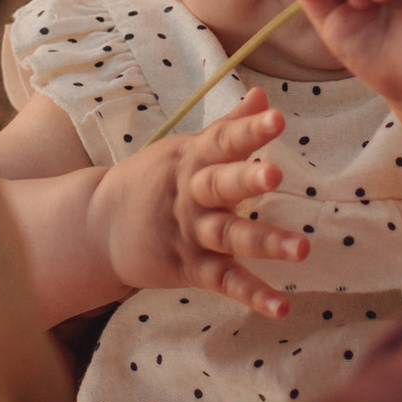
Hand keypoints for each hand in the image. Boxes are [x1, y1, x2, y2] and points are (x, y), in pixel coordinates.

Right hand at [87, 88, 309, 320]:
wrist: (98, 226)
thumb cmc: (154, 180)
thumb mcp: (184, 149)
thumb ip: (227, 126)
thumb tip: (262, 95)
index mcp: (191, 159)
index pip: (223, 140)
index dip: (249, 129)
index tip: (276, 117)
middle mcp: (190, 194)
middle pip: (221, 184)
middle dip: (247, 179)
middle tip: (275, 173)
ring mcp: (189, 232)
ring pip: (229, 236)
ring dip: (265, 242)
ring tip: (304, 248)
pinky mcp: (188, 268)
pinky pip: (223, 281)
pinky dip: (252, 294)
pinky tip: (281, 307)